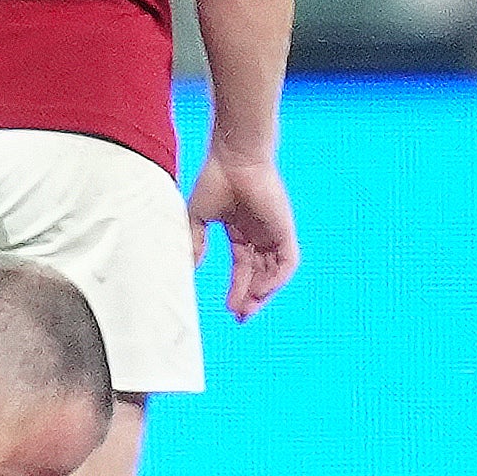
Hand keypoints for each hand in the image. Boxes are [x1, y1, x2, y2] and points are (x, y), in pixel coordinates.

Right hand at [186, 147, 297, 319]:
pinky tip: (261, 291)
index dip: (238, 290)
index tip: (230, 309)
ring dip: (263, 294)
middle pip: (259, 275)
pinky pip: (287, 262)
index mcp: (240, 232)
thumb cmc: (215, 178)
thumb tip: (189, 268)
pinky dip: (276, 279)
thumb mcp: (198, 217)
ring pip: (274, 272)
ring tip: (247, 310)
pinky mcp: (284, 230)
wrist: (233, 157)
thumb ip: (195, 243)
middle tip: (240, 318)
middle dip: (251, 298)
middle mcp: (259, 235)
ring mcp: (273, 233)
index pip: (243, 269)